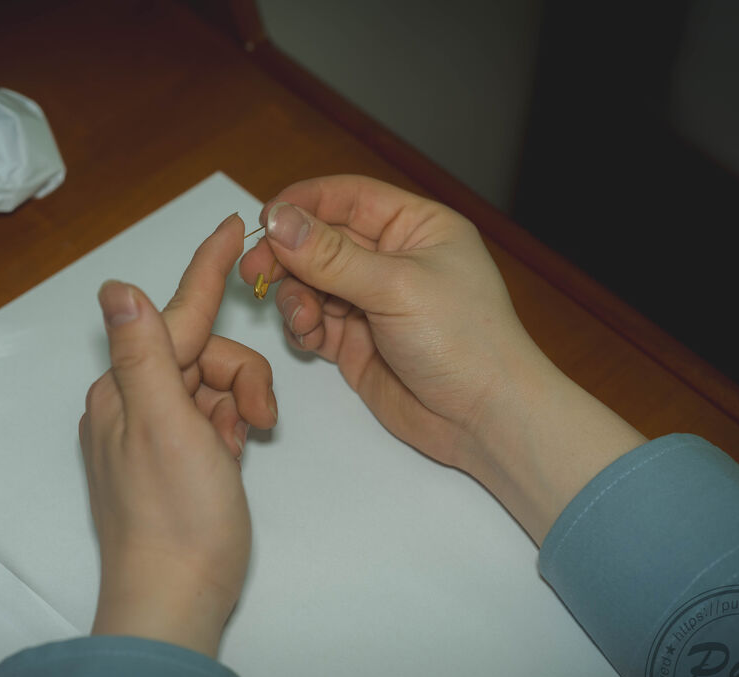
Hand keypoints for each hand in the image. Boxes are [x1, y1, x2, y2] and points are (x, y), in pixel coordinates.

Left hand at [80, 214, 276, 656]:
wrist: (175, 598)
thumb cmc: (175, 519)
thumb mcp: (164, 426)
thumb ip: (144, 353)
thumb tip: (117, 288)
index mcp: (126, 388)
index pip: (172, 313)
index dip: (207, 270)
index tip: (233, 227)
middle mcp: (133, 404)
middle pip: (201, 352)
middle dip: (239, 373)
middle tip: (263, 417)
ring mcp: (155, 435)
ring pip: (212, 384)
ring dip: (241, 401)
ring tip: (251, 439)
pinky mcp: (176, 462)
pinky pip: (212, 418)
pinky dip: (232, 425)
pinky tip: (238, 451)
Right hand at [240, 175, 527, 468]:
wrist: (484, 418)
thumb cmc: (466, 341)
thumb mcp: (395, 286)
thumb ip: (331, 256)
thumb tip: (279, 220)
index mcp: (417, 227)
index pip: (348, 197)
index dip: (304, 203)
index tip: (265, 218)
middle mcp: (394, 260)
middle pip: (321, 240)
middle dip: (287, 254)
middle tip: (254, 270)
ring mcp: (374, 302)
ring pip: (311, 282)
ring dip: (295, 295)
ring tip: (301, 316)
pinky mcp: (358, 342)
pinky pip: (315, 321)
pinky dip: (303, 326)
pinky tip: (309, 335)